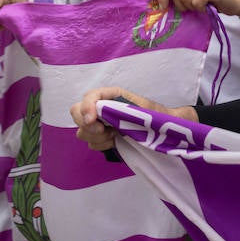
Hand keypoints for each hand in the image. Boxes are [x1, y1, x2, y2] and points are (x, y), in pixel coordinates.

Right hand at [71, 86, 195, 150]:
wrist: (163, 131)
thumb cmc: (155, 115)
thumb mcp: (143, 109)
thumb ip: (123, 110)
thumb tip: (105, 112)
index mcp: (111, 95)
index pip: (89, 96)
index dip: (86, 106)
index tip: (92, 120)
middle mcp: (102, 107)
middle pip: (76, 112)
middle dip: (87, 124)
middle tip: (105, 131)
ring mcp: (100, 123)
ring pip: (82, 130)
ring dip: (96, 136)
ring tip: (115, 135)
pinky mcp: (102, 137)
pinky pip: (91, 143)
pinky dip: (101, 144)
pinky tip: (115, 141)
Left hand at [157, 0, 239, 19]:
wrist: (237, 2)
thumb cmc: (215, 0)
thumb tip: (163, 4)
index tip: (164, 7)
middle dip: (180, 5)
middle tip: (192, 8)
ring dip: (191, 7)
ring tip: (200, 7)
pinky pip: (196, 2)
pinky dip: (200, 9)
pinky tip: (207, 7)